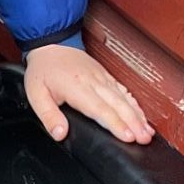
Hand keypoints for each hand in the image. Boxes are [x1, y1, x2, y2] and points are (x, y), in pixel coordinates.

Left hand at [25, 43, 152, 144]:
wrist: (51, 44)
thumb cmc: (44, 69)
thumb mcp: (36, 94)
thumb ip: (48, 116)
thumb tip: (59, 134)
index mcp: (77, 88)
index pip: (100, 109)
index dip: (116, 124)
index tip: (128, 136)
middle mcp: (94, 82)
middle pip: (118, 105)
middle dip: (134, 123)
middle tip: (144, 139)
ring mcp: (102, 78)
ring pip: (124, 98)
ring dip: (138, 116)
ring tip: (147, 132)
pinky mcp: (106, 76)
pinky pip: (124, 91)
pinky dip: (135, 104)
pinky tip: (142, 116)